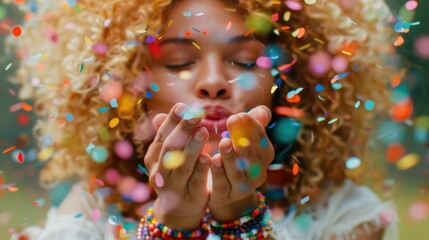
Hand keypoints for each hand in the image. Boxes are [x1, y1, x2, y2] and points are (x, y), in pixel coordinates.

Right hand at [144, 102, 209, 229]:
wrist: (178, 210)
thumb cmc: (175, 174)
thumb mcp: (167, 156)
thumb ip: (167, 136)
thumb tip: (159, 115)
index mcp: (154, 157)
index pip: (162, 135)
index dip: (171, 120)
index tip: (183, 106)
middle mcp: (160, 171)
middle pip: (170, 148)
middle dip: (182, 130)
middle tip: (196, 114)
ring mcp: (173, 185)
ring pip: (182, 165)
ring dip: (193, 147)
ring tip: (204, 131)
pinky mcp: (189, 196)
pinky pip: (195, 181)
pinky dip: (201, 169)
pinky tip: (209, 157)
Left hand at [208, 105, 273, 221]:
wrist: (226, 191)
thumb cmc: (236, 156)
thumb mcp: (245, 139)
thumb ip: (253, 124)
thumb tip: (263, 112)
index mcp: (265, 154)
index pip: (260, 138)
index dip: (250, 126)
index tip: (238, 115)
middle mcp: (257, 171)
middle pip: (251, 155)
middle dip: (242, 138)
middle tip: (231, 122)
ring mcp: (243, 186)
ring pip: (237, 172)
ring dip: (231, 156)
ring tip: (223, 142)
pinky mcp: (226, 196)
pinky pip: (223, 184)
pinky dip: (218, 172)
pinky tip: (212, 160)